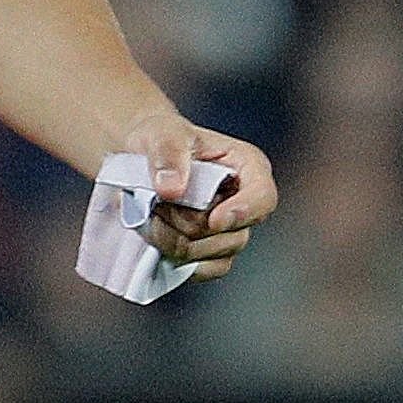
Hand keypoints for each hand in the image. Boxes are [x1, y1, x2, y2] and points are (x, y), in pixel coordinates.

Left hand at [116, 113, 277, 276]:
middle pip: (233, 235)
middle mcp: (245, 202)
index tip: (213, 219)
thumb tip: (172, 190)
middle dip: (188, 225)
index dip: (242, 213)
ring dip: (175, 240)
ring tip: (151, 215)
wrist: (138, 158)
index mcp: (248, 167)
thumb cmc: (159, 139)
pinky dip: (176, 259)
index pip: (263, 198)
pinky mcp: (209, 252)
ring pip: (214, 255)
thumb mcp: (160, 133)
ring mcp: (229, 231)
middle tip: (155, 202)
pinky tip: (157, 236)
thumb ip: (167, 153)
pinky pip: (202, 270)